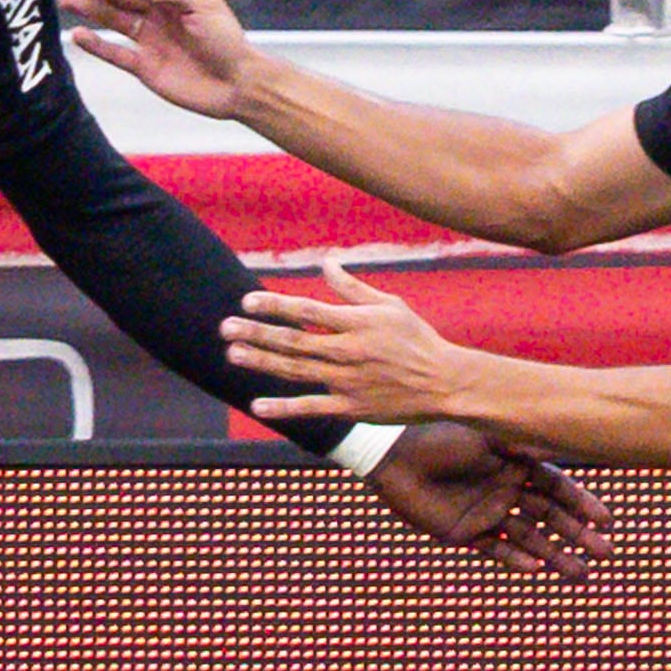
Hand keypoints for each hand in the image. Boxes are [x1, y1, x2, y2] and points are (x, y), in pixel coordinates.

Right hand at [61, 0, 258, 117]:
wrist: (237, 85)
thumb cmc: (225, 41)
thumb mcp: (203, 5)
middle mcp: (158, 14)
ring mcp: (149, 41)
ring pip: (113, 20)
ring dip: (90, 9)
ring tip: (67, 0)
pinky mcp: (144, 67)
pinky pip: (115, 52)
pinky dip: (96, 44)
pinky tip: (78, 34)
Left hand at [227, 259, 464, 426]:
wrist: (444, 383)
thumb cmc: (416, 339)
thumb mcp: (389, 306)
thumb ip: (352, 288)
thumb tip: (325, 263)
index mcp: (358, 322)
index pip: (308, 311)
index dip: (275, 306)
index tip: (247, 300)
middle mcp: (349, 351)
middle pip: (294, 341)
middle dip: (257, 333)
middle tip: (225, 328)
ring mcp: (348, 382)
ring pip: (296, 371)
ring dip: (262, 363)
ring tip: (233, 354)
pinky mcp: (351, 408)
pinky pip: (312, 408)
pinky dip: (284, 408)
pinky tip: (257, 405)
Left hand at [365, 420, 608, 580]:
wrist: (395, 454)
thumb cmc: (441, 436)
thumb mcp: (486, 434)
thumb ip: (522, 442)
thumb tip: (563, 444)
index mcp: (517, 464)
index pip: (558, 488)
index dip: (582, 504)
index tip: (607, 521)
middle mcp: (508, 490)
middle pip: (551, 517)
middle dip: (579, 535)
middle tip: (606, 553)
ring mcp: (489, 513)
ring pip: (530, 538)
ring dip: (556, 555)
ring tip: (582, 574)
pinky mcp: (466, 532)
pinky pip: (498, 549)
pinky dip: (517, 559)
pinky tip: (538, 567)